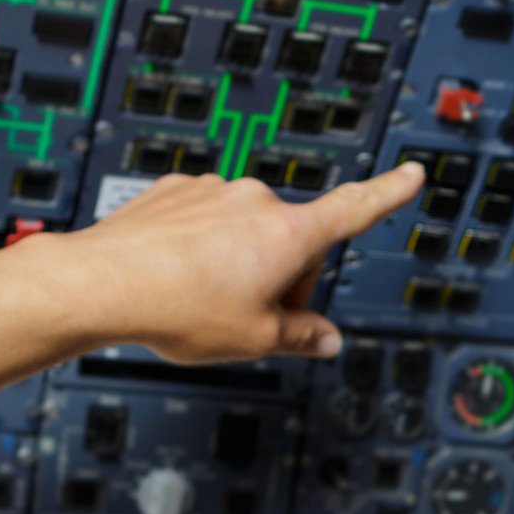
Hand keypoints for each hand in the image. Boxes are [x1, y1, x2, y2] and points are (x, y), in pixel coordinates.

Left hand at [31, 162, 423, 363]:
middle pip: (292, 242)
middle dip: (282, 278)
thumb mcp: (254, 340)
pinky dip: (202, 250)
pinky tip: (178, 279)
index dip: (389, 194)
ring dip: (238, 264)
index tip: (412, 173)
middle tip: (249, 319)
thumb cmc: (177, 309)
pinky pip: (206, 223)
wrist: (100, 283)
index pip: (354, 210)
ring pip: (246, 233)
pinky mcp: (176, 192)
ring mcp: (212, 191)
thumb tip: (326, 340)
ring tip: (203, 302)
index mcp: (288, 234)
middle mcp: (255, 201)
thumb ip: (300, 338)